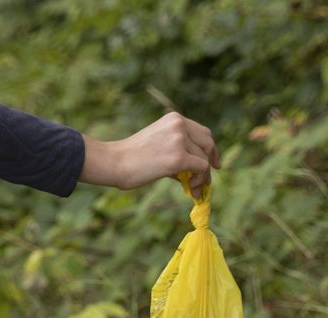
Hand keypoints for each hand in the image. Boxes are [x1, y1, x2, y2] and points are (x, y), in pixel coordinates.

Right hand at [80, 113, 219, 195]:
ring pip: (204, 158)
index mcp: (174, 119)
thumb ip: (177, 150)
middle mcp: (179, 125)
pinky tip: (190, 188)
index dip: (209, 147)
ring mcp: (179, 140)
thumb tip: (195, 171)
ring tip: (194, 189)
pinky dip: (200, 180)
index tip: (212, 161)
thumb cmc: (130, 157)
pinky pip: (201, 168)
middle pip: (208, 142)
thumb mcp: (157, 144)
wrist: (114, 162)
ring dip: (203, 176)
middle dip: (212, 159)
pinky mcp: (178, 157)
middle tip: (211, 176)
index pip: (201, 132)